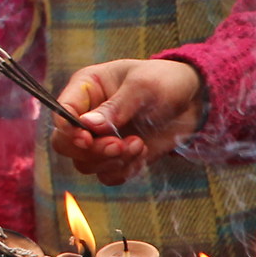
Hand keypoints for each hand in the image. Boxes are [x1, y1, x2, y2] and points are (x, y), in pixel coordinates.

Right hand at [49, 59, 203, 183]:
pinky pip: (107, 175)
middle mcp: (87, 115)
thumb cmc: (164, 81)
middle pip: (64, 144)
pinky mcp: (118, 156)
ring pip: (85, 163)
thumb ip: (115, 107)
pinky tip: (142, 153)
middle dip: (91, 150)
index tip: (87, 138)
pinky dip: (123, 170)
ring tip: (139, 144)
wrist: (195, 100)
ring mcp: (101, 138)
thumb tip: (86, 125)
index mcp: (85, 89)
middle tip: (118, 145)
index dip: (68, 129)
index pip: (61, 113)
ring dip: (111, 161)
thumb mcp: (142, 87)